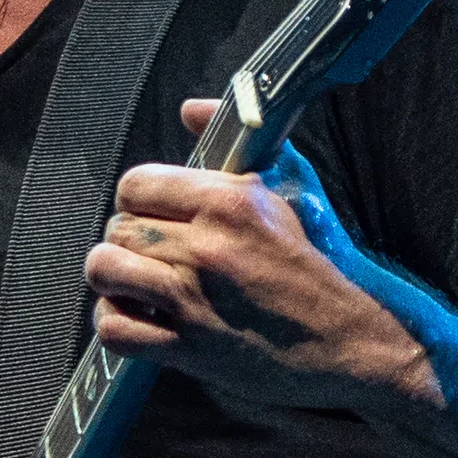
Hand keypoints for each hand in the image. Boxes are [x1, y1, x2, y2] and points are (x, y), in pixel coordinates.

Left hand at [84, 99, 421, 408]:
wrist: (352, 343)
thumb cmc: (322, 262)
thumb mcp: (291, 187)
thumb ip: (237, 138)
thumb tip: (190, 108)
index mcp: (229, 202)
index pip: (135, 184)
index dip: (137, 199)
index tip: (153, 213)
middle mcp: (206, 246)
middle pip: (117, 227)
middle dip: (128, 239)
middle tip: (151, 252)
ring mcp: (193, 300)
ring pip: (104, 270)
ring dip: (114, 278)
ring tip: (136, 283)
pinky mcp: (188, 348)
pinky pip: (112, 328)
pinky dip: (116, 323)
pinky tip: (140, 318)